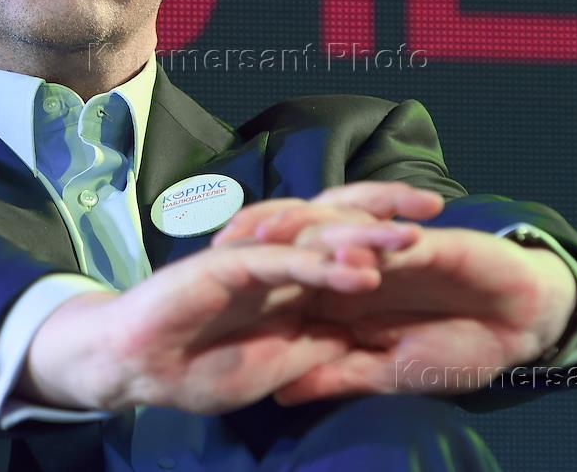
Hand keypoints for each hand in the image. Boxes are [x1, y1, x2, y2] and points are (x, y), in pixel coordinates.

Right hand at [17, 226, 419, 414]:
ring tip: (409, 239)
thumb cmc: (201, 367)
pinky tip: (354, 270)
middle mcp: (279, 258)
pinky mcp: (228, 264)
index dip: (389, 245)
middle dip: (386, 215)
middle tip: (434, 209)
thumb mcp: (278, 365)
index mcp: (293, 281)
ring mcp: (254, 256)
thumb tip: (359, 335)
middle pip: (339, 226)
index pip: (348, 252)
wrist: (138, 368)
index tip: (438, 245)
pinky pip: (282, 261)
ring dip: (363, 237)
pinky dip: (318, 264)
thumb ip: (317, 346)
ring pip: (316, 236)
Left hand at [213, 182, 576, 403]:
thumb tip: (278, 393)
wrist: (520, 327)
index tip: (200, 283)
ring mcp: (389, 249)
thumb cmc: (457, 349)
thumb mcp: (388, 374)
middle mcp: (359, 263)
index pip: (286, 277)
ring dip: (300, 225)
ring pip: (335, 227)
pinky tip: (343, 236)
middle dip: (259, 236)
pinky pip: (390, 233)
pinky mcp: (424, 242)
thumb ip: (337, 374)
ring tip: (265, 229)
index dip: (247, 276)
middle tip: (218, 241)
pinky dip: (368, 232)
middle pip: (299, 240)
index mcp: (344, 293)